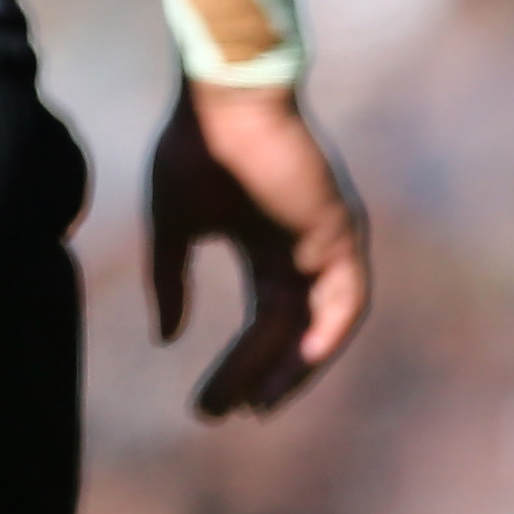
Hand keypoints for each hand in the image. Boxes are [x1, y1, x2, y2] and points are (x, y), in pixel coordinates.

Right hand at [148, 82, 370, 415]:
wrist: (222, 101)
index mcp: (265, 246)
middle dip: (260, 374)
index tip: (209, 405)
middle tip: (230, 412)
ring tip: (262, 403)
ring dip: (296, 366)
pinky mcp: (342, 230)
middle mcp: (300, 249)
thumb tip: (166, 338)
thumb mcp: (174, 228)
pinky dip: (327, 334)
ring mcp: (326, 240)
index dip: (238, 365)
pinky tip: (297, 362)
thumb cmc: (195, 150)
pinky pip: (347, 299)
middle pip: (288, 331)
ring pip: (321, 323)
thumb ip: (171, 282)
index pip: (261, 322)